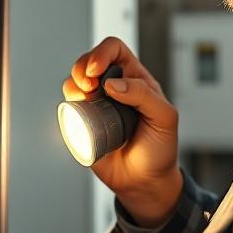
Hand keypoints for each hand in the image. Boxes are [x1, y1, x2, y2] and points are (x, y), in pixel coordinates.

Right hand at [63, 36, 182, 226]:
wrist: (144, 182)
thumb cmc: (159, 149)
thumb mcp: (164, 118)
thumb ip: (144, 95)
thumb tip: (112, 84)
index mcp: (135, 79)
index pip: (114, 49)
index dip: (102, 53)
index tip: (96, 71)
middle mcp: (114, 87)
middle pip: (88, 60)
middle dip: (81, 67)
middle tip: (88, 86)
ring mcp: (97, 104)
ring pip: (74, 81)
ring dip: (73, 85)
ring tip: (84, 100)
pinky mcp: (84, 121)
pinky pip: (68, 105)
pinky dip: (68, 104)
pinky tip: (80, 113)